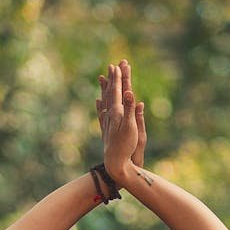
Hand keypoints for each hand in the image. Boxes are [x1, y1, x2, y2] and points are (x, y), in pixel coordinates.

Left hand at [96, 59, 145, 177]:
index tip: (118, 65)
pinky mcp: (106, 131)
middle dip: (112, 79)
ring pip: (104, 101)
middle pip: (110, 93)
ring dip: (104, 89)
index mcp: (117, 112)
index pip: (117, 91)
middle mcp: (110, 116)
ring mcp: (107, 123)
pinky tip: (98, 103)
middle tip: (113, 66)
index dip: (118, 78)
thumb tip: (130, 93)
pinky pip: (102, 114)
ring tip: (101, 78)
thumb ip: (130, 110)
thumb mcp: (132, 128)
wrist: (116, 164)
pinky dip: (100, 105)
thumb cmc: (126, 148)